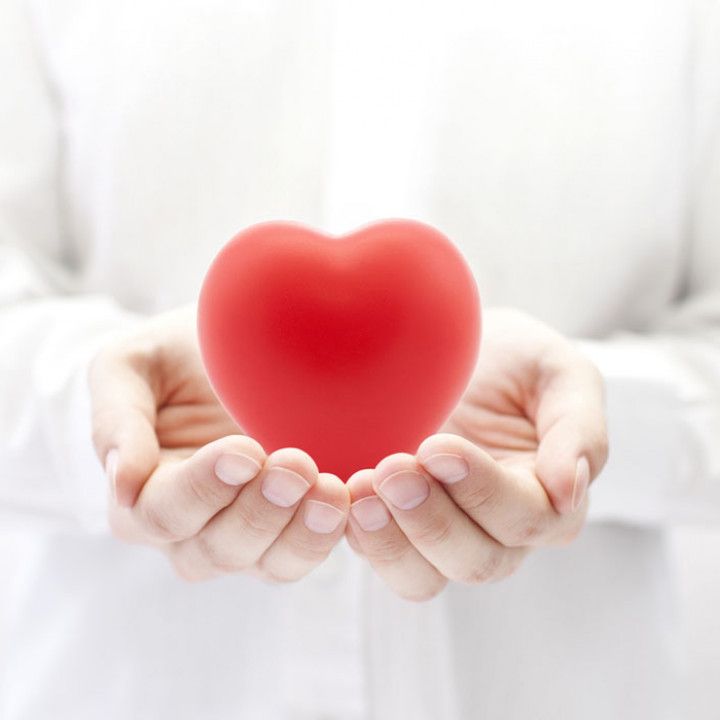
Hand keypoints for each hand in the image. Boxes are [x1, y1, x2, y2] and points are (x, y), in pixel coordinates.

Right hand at [89, 306, 349, 581]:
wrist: (223, 356)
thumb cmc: (170, 361)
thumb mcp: (128, 367)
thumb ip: (117, 417)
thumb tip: (121, 483)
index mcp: (143, 496)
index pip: (163, 512)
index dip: (204, 488)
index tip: (245, 450)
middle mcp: (192, 531)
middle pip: (219, 548)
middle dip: (260, 510)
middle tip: (296, 464)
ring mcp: (245, 536)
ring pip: (268, 563)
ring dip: (301, 533)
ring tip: (333, 492)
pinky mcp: (291, 527)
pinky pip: (309, 552)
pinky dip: (332, 534)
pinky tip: (353, 500)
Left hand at [345, 308, 608, 600]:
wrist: (457, 349)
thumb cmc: (515, 362)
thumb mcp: (560, 372)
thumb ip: (579, 426)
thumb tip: (571, 490)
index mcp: (548, 498)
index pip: (527, 519)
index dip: (482, 491)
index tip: (437, 446)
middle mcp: (498, 530)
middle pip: (475, 561)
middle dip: (432, 520)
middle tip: (392, 469)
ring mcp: (444, 532)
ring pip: (425, 578)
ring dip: (392, 542)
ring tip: (360, 492)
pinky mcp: (397, 526)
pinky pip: (380, 557)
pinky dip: (360, 537)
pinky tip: (342, 497)